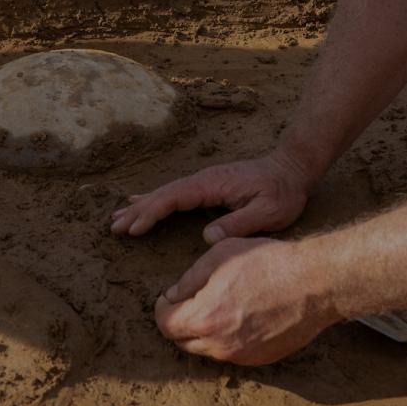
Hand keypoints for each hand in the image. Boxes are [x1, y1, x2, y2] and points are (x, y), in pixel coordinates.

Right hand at [110, 153, 312, 243]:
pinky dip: (155, 200)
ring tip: (117, 217)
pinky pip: (174, 194)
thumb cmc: (283, 192)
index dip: (152, 213)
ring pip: (165, 193)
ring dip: (141, 206)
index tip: (134, 228)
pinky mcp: (207, 186)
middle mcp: (203, 180)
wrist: (293, 169)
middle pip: (163, 195)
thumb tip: (206, 236)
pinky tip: (142, 203)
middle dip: (137, 211)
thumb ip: (239, 223)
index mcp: (212, 185)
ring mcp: (204, 182)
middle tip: (113, 226)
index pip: (174, 198)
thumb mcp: (269, 212)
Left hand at [154, 238, 341, 365]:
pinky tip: (239, 316)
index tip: (171, 296)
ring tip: (217, 306)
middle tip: (191, 301)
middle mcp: (219, 344)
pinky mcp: (259, 359)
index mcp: (204, 317)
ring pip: (205, 349)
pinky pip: (230, 353)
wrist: (314, 283)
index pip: (165, 323)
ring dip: (202, 331)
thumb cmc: (268, 262)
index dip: (163, 307)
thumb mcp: (219, 255)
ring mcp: (240, 355)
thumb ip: (189, 279)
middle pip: (182, 340)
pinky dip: (226, 338)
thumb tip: (173, 296)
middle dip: (180, 321)